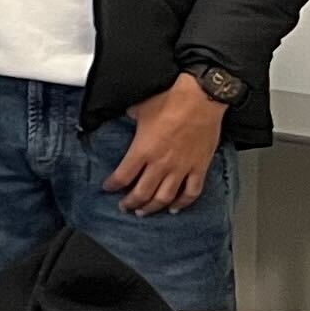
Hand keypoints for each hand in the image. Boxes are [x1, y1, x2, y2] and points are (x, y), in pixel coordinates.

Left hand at [106, 77, 225, 214]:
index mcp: (143, 149)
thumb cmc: (171, 100)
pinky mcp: (199, 167)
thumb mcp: (139, 107)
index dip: (113, 185)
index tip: (108, 188)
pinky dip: (183, 203)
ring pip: (164, 197)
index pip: (123, 176)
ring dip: (153, 208)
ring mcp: (181, 168)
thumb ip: (130, 117)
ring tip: (144, 212)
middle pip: (142, 193)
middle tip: (125, 207)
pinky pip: (191, 192)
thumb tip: (125, 115)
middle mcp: (161, 163)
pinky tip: (175, 208)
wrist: (201, 98)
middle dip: (130, 203)